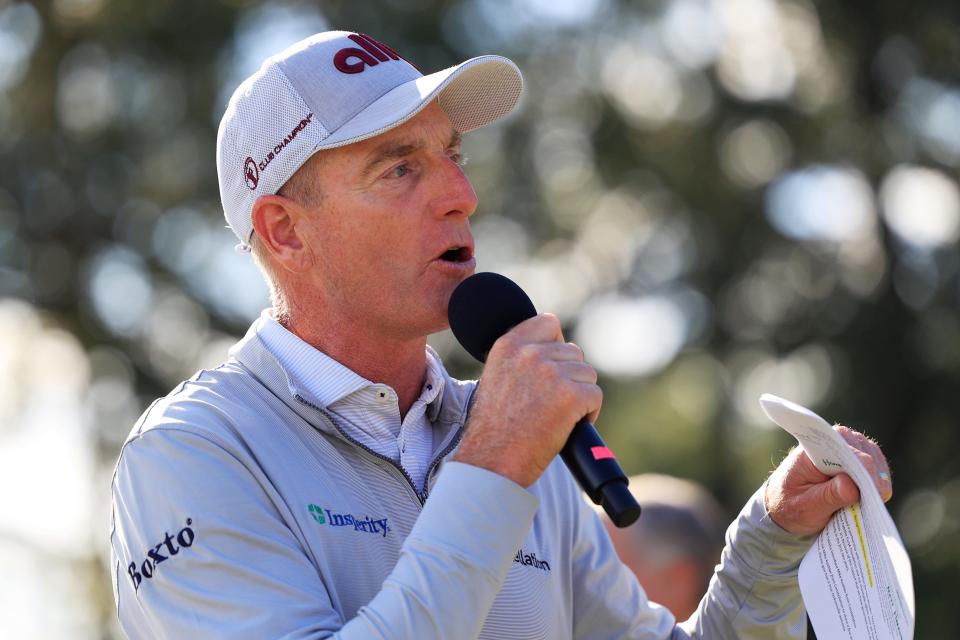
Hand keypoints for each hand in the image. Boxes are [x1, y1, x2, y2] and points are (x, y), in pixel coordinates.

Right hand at [454, 313, 601, 486]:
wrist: (493, 461)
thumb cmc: (495, 430)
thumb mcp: (498, 379)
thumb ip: (521, 360)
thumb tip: (555, 351)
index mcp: (508, 345)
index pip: (549, 322)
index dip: (556, 344)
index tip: (552, 366)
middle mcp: (529, 353)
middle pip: (573, 352)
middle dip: (570, 376)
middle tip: (552, 403)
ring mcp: (551, 373)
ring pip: (587, 374)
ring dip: (579, 395)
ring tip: (557, 416)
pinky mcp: (571, 395)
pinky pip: (595, 395)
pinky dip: (588, 413)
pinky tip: (567, 426)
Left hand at [764, 426, 892, 535]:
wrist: (785, 505)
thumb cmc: (791, 505)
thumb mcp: (805, 507)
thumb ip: (828, 496)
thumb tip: (851, 486)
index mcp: (813, 448)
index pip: (846, 452)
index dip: (864, 472)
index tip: (873, 494)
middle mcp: (832, 441)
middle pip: (866, 453)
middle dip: (873, 479)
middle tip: (875, 502)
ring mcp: (847, 446)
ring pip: (875, 458)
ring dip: (878, 481)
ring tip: (872, 502)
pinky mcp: (857, 456)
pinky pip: (877, 466)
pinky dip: (879, 482)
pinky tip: (874, 496)